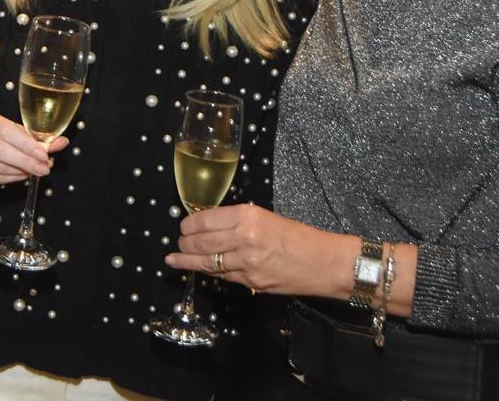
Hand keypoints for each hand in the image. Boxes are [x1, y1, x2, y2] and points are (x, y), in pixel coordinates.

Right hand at [0, 105, 67, 188]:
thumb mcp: (12, 130)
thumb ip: (35, 137)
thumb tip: (62, 143)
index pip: (2, 128)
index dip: (24, 142)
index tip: (44, 153)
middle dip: (24, 160)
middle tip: (44, 168)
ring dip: (19, 171)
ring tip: (35, 171)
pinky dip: (9, 179)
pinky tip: (21, 176)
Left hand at [164, 204, 347, 297]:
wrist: (324, 263)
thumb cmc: (299, 237)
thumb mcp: (267, 217)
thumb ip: (239, 222)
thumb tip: (211, 225)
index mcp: (248, 216)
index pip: (206, 220)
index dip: (189, 224)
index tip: (183, 226)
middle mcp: (244, 238)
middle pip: (202, 242)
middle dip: (184, 243)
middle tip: (178, 242)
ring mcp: (246, 263)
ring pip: (207, 263)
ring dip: (188, 261)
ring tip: (174, 259)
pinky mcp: (251, 282)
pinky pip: (223, 276)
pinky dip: (208, 272)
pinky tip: (196, 270)